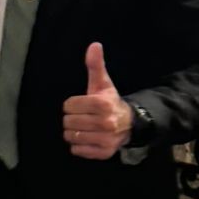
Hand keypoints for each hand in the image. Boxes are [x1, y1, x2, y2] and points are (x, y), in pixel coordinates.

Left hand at [62, 42, 132, 160]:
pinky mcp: (104, 152)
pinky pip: (78, 150)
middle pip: (68, 122)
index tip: (81, 104)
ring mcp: (105, 139)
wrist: (129, 123)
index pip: (69, 106)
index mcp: (102, 104)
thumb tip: (94, 45)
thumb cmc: (110, 101)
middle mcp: (105, 122)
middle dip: (72, 118)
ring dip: (74, 132)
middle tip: (82, 116)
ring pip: (71, 136)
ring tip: (84, 127)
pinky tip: (87, 137)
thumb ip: (95, 65)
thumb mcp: (103, 83)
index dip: (72, 104)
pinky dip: (79, 145)